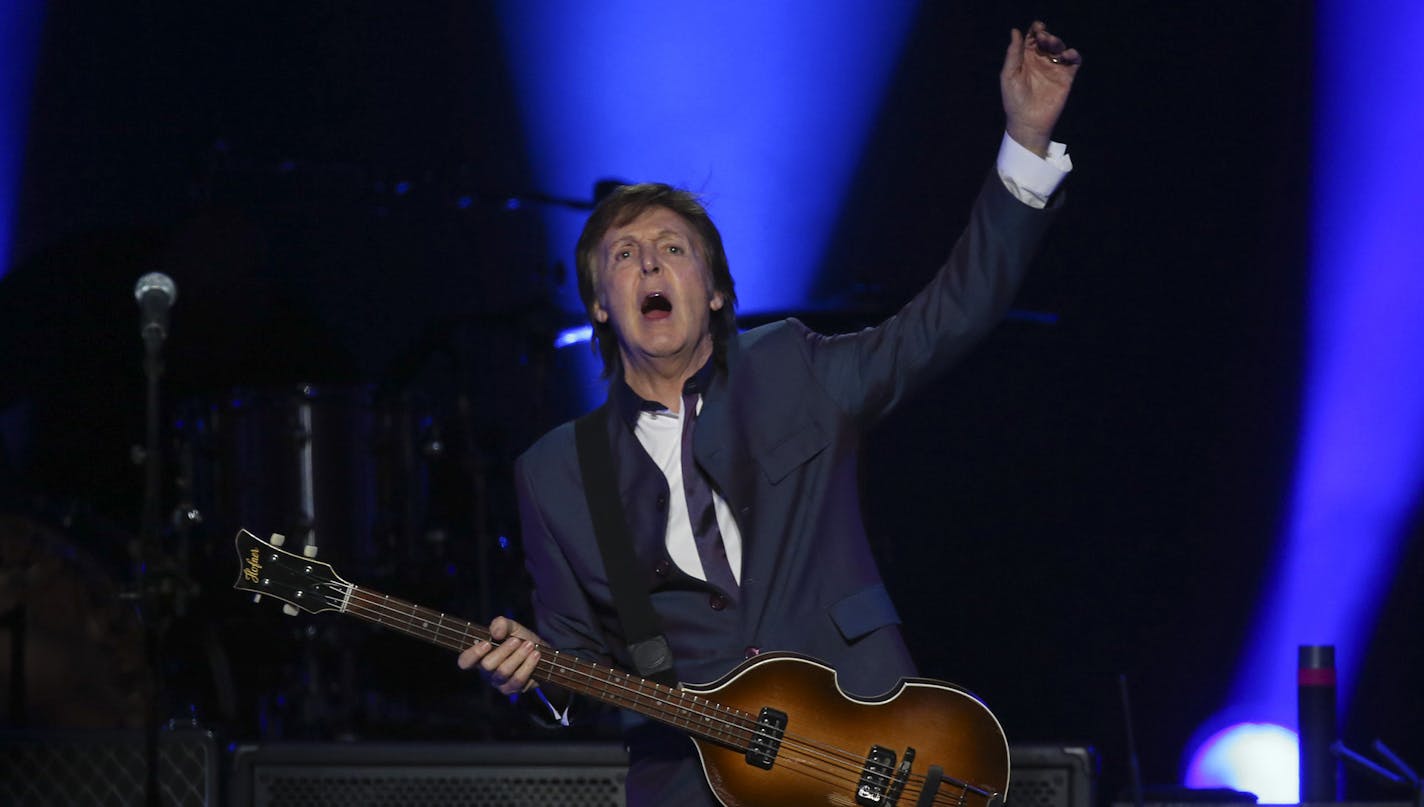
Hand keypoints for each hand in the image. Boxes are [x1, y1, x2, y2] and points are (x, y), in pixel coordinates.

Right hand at [457, 616, 543, 695]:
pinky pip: (517, 680)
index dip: (473, 654)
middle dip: (503, 651)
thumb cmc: (519, 639)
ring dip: (518, 656)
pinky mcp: (512, 689)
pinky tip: (535, 655)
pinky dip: (528, 665)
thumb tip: (495, 633)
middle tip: (516, 640)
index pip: (465, 661)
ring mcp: (498, 682)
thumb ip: (501, 624)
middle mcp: (486, 671)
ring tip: (529, 645)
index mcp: (479, 656)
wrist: (539, 652)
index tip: (487, 643)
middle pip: (487, 665)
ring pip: (503, 672)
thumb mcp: (511, 627)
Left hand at [1000, 21, 1081, 156]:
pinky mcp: (1066, 77)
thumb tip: (1016, 31)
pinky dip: (1073, 54)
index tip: (1037, 28)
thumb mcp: (1009, 75)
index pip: (1032, 38)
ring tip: (1052, 44)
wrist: (1028, 122)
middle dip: (1046, 35)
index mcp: (1025, 58)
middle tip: (1043, 37)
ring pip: (1060, 47)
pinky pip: (1074, 61)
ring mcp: (1054, 68)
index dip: (1035, 30)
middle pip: (1047, 40)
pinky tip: (1067, 55)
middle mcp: (1041, 61)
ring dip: (1057, 42)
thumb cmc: (1014, 101)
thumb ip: (1013, 54)